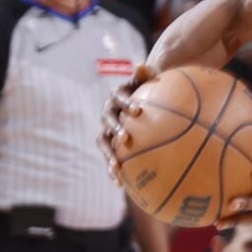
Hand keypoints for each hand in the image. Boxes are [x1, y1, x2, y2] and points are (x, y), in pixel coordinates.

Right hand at [98, 64, 157, 183]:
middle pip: (108, 121)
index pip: (120, 98)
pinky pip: (111, 157)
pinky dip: (114, 170)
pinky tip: (121, 185)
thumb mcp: (147, 80)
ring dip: (109, 156)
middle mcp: (108, 112)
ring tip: (116, 169)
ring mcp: (107, 129)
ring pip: (104, 143)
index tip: (138, 111)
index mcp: (117, 96)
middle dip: (116, 130)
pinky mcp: (110, 144)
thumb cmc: (147, 89)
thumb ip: (146, 74)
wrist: (137, 99)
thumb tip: (144, 65)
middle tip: (126, 139)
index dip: (127, 104)